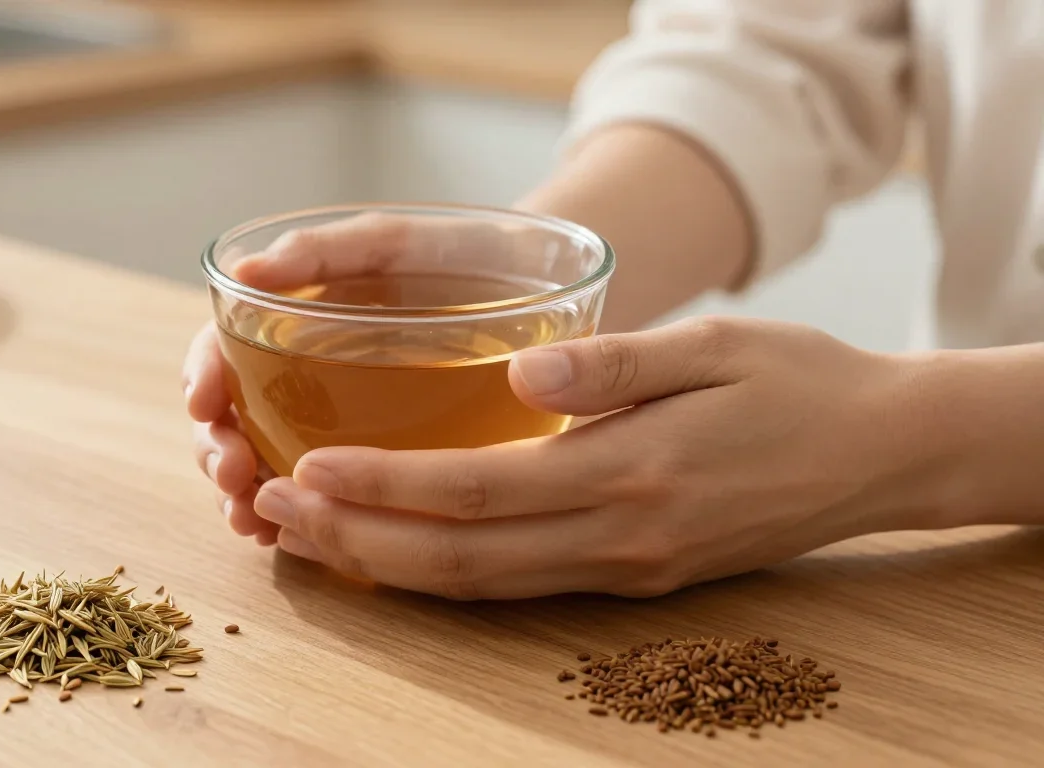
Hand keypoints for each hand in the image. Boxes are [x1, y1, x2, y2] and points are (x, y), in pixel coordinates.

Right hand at [185, 213, 531, 543]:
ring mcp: (337, 425)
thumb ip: (325, 251)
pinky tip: (294, 539)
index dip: (203, 376)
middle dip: (219, 452)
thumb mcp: (397, 243)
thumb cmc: (463, 256)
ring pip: (268, 465)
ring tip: (251, 520)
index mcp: (295, 322)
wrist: (541, 291)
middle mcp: (305, 378)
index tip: (205, 403)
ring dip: (248, 496)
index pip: (222, 350)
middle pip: (233, 419)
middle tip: (234, 476)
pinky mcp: (379, 466)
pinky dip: (302, 521)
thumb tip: (245, 273)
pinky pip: (327, 500)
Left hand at [251, 317, 937, 598]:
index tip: (305, 468)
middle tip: (271, 510)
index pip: (476, 490)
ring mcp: (626, 568)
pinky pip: (518, 587)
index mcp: (631, 472)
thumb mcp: (716, 345)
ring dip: (387, 567)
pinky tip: (397, 555)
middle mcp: (619, 537)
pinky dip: (444, 578)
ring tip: (308, 536)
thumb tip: (521, 377)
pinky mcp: (635, 576)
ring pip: (481, 585)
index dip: (382, 486)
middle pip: (460, 558)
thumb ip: (616, 364)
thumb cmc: (799, 381)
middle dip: (356, 541)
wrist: (883, 452)